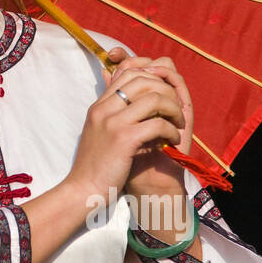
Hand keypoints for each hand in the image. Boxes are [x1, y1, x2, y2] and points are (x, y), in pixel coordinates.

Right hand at [66, 47, 185, 208]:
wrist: (83, 190)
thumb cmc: (95, 164)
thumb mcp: (98, 131)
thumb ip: (110, 112)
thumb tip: (124, 103)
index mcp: (99, 105)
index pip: (127, 72)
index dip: (152, 79)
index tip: (163, 97)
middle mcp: (104, 108)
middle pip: (143, 79)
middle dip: (166, 91)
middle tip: (175, 109)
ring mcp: (113, 122)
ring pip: (154, 98)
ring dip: (173, 109)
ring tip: (178, 124)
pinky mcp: (124, 139)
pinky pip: (158, 124)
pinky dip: (171, 130)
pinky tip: (173, 140)